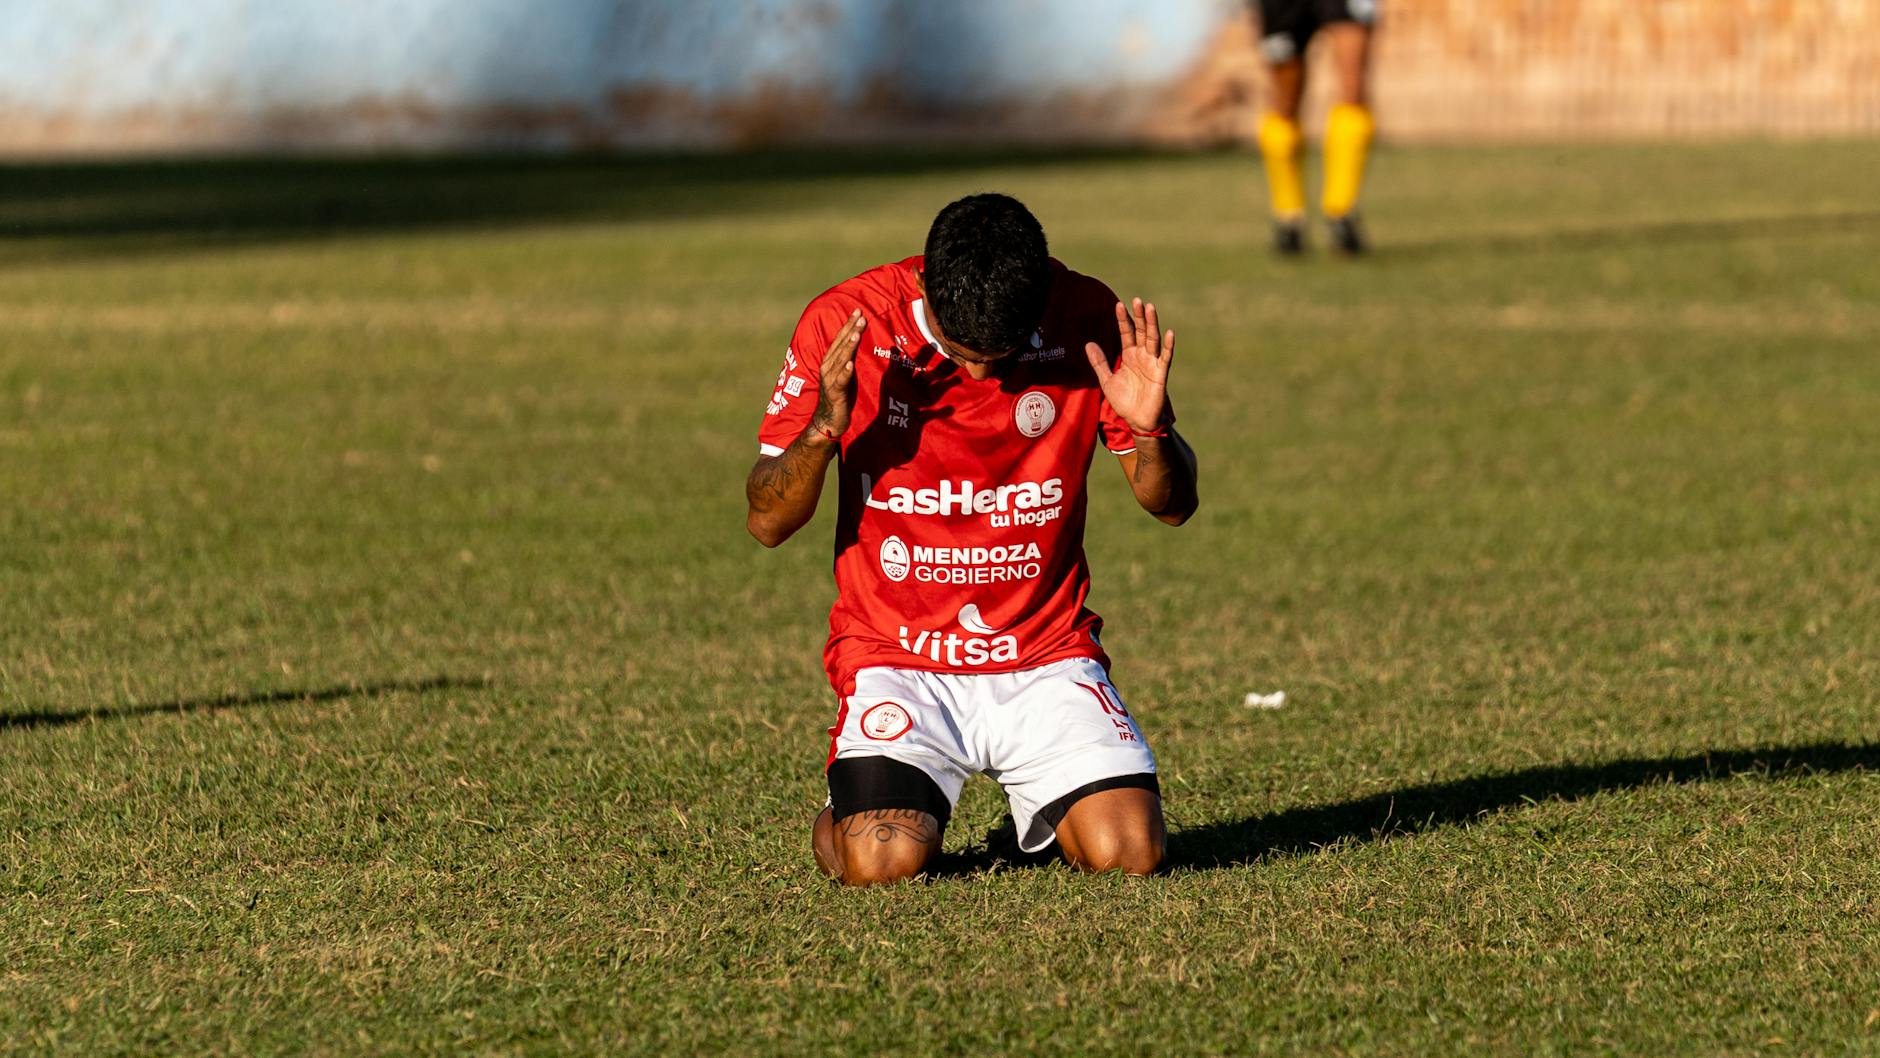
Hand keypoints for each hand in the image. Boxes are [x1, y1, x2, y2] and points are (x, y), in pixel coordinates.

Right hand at [810, 310, 864, 438]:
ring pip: (840, 360)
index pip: (840, 339)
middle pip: (841, 345)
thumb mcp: (847, 372)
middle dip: (851, 330)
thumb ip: (850, 356)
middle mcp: (828, 367)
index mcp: (831, 361)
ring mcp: (830, 380)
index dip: (849, 325)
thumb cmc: (839, 395)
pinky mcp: (834, 394)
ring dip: (848, 346)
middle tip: (861, 316)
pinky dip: (844, 372)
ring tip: (856, 333)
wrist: (827, 420)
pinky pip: (840, 381)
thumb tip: (858, 338)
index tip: (858, 311)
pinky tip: (850, 364)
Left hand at [1084, 298, 1172, 433]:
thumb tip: (1088, 344)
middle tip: (1137, 300)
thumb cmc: (1125, 402)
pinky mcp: (1161, 374)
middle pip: (1141, 331)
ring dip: (1152, 324)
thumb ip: (1099, 363)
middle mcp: (1142, 356)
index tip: (1118, 304)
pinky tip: (1169, 333)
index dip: (1123, 319)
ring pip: (1153, 339)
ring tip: (1150, 308)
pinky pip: (1166, 357)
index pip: (1127, 333)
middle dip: (1139, 316)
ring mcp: (1153, 363)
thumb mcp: (1107, 381)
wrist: (1137, 421)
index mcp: (1130, 356)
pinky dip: (1168, 346)